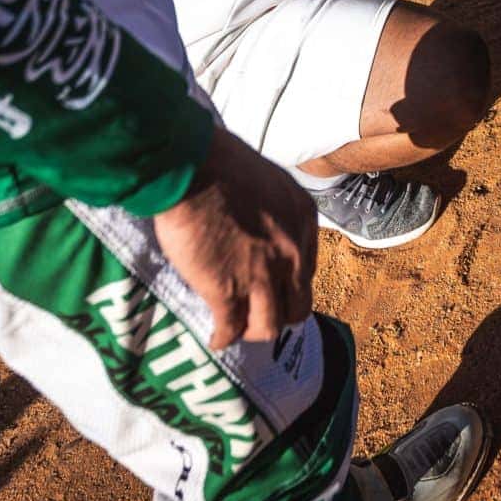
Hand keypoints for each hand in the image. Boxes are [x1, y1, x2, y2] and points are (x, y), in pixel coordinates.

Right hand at [152, 127, 317, 349]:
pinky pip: (231, 329)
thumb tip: (257, 226)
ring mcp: (262, 275)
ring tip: (236, 328)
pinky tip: (214, 339)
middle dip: (278, 313)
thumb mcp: (267, 180)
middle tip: (258, 313)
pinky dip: (222, 338)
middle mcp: (291, 252)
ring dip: (252, 330)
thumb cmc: (219, 161)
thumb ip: (272, 210)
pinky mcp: (229, 291)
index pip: (307, 271)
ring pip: (270, 326)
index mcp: (304, 221)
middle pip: (297, 307)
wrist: (192, 167)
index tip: (273, 287)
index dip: (289, 284)